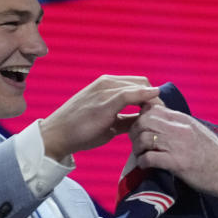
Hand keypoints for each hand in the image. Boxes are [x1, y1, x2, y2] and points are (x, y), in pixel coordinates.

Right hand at [40, 75, 158, 159]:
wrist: (57, 135)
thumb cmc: (80, 131)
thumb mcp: (108, 124)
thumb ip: (126, 119)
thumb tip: (143, 122)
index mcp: (106, 85)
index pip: (137, 84)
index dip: (150, 97)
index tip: (158, 113)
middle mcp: (106, 82)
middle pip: (142, 83)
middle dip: (154, 98)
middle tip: (160, 117)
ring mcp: (106, 89)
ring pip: (140, 86)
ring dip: (153, 101)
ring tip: (158, 119)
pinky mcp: (106, 100)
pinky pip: (132, 94)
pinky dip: (146, 98)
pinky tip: (154, 108)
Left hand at [130, 104, 217, 196]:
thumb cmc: (213, 154)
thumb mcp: (197, 130)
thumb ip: (179, 124)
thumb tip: (162, 122)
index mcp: (183, 119)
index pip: (153, 108)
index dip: (142, 118)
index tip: (143, 129)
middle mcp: (179, 129)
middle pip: (143, 121)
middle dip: (135, 132)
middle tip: (138, 144)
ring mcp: (177, 145)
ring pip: (143, 138)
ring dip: (138, 149)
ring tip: (142, 156)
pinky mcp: (177, 163)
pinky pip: (149, 158)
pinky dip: (143, 162)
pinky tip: (146, 166)